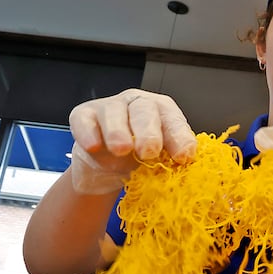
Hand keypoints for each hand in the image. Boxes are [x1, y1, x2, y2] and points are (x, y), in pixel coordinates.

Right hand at [68, 88, 196, 193]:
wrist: (106, 168)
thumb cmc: (139, 158)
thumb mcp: (159, 160)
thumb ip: (172, 160)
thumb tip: (188, 170)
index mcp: (163, 111)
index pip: (173, 120)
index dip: (179, 137)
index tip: (183, 156)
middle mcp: (138, 103)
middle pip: (144, 110)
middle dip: (148, 131)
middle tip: (149, 152)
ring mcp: (109, 107)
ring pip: (114, 113)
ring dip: (118, 131)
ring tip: (121, 150)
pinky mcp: (84, 115)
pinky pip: (85, 120)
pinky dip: (88, 133)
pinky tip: (94, 146)